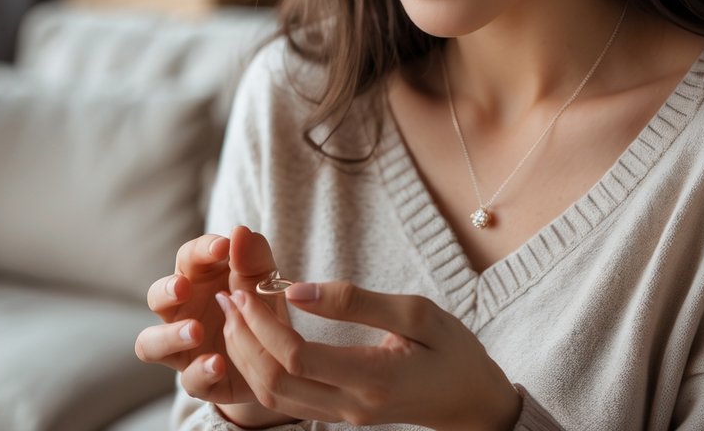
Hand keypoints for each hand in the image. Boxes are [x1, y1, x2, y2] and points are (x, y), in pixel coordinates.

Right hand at [134, 225, 296, 426]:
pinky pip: (188, 379)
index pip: (188, 258)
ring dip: (170, 336)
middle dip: (166, 290)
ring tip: (196, 330)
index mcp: (198, 280)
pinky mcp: (197, 379)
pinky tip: (219, 363)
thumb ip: (254, 260)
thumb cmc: (262, 310)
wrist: (279, 359)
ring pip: (150, 343)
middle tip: (183, 287)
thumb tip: (240, 232)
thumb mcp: (266, 283)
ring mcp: (184, 348)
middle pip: (156, 296)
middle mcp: (182, 312)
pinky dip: (201, 371)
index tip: (223, 246)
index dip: (201, 250)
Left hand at [215, 281, 522, 430]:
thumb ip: (355, 300)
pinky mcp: (340, 414)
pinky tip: (257, 335)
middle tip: (229, 295)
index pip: (295, 356)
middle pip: (273, 382)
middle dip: (243, 338)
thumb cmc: (453, 351)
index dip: (262, 323)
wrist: (475, 403)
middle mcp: (352, 405)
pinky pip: (288, 398)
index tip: (247, 287)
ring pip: (274, 397)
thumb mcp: (416, 312)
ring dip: (247, 354)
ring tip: (235, 312)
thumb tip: (296, 289)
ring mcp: (344, 416)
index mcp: (373, 377)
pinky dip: (263, 367)